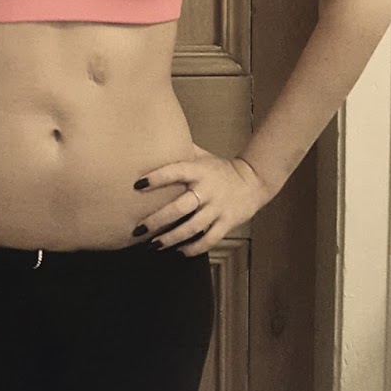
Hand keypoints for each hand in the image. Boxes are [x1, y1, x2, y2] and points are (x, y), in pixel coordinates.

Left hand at [132, 144, 270, 255]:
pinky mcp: (227, 223)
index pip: (175, 172)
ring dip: (171, 238)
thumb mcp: (202, 156)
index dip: (156, 178)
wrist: (253, 181)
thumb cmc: (219, 169)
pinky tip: (179, 252)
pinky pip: (209, 239)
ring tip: (153, 245)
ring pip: (192, 227)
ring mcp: (218, 208)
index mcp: (199, 170)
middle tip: (138, 230)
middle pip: (180, 207)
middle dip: (157, 220)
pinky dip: (194, 248)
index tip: (137, 185)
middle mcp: (207, 190)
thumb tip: (156, 138)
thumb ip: (182, 150)